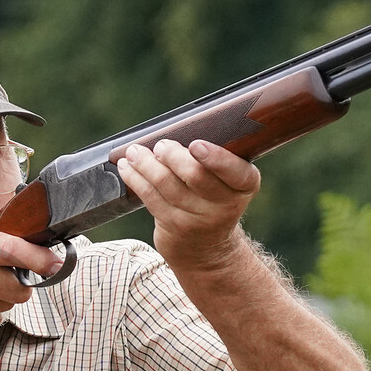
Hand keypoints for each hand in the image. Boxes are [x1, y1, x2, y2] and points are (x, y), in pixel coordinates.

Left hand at [116, 139, 261, 272]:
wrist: (207, 246)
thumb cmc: (214, 197)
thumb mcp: (228, 181)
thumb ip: (214, 156)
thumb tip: (179, 123)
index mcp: (244, 185)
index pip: (235, 172)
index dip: (216, 159)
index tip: (196, 145)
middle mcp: (224, 205)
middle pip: (195, 175)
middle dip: (173, 156)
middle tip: (162, 146)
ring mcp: (197, 218)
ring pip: (167, 185)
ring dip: (146, 164)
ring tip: (135, 152)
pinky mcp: (172, 226)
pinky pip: (150, 197)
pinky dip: (135, 178)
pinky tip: (126, 167)